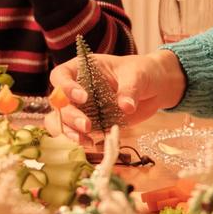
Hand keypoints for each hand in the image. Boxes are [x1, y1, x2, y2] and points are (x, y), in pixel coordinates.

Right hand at [45, 50, 185, 141]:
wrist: (153, 89)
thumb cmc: (142, 73)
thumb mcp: (137, 76)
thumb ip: (130, 89)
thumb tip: (125, 106)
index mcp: (82, 69)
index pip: (61, 75)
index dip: (65, 86)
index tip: (83, 97)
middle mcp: (77, 88)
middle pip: (58, 102)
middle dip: (70, 115)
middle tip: (88, 125)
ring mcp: (82, 107)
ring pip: (61, 120)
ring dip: (69, 131)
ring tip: (85, 139)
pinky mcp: (91, 123)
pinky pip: (76, 133)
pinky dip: (80, 140)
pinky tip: (91, 144)